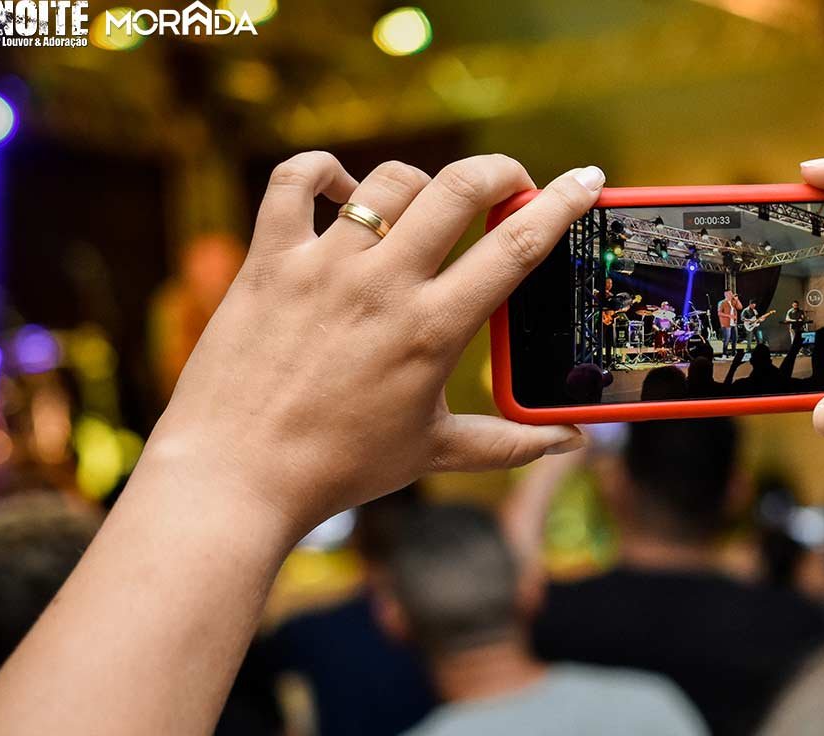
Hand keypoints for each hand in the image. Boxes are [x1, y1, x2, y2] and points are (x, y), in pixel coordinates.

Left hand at [146, 152, 603, 539]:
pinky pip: (295, 181)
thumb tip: (572, 442)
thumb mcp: (434, 453)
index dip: (562, 203)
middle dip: (499, 171)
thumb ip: (510, 444)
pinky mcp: (270, 260)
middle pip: (459, 188)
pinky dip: (323, 172)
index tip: (587, 180)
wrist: (236, 476)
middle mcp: (382, 285)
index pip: (516, 247)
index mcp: (433, 329)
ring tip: (425, 209)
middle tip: (512, 183)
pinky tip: (341, 190)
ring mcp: (323, 266)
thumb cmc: (338, 469)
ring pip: (389, 180)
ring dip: (422, 184)